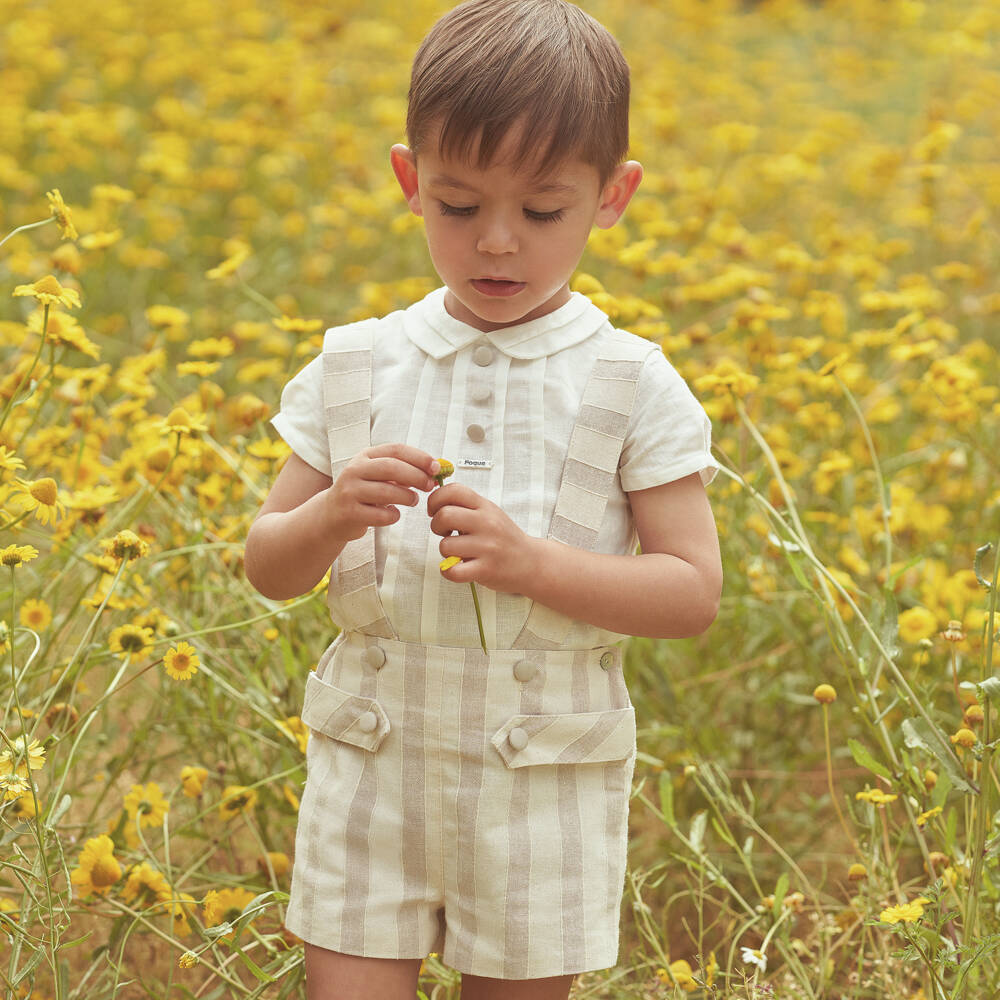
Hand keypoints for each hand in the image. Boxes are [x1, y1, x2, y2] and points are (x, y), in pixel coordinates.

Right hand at [325, 444, 439, 541]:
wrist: (330, 515)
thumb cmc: (362, 494)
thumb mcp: (376, 475)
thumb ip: (401, 470)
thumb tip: (433, 470)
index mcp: (365, 456)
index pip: (396, 450)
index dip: (419, 457)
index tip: (436, 467)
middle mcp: (354, 470)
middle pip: (392, 467)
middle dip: (417, 476)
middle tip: (430, 486)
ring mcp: (350, 491)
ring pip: (387, 492)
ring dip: (408, 497)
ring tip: (413, 500)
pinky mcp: (349, 513)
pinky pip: (381, 515)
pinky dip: (394, 516)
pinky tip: (393, 514)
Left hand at [427, 482, 535, 592]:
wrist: (531, 562)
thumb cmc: (505, 538)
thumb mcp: (491, 513)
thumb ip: (467, 506)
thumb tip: (437, 501)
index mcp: (485, 507)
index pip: (453, 490)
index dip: (435, 499)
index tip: (435, 511)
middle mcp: (487, 523)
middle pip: (444, 515)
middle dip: (436, 526)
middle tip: (445, 533)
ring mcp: (487, 547)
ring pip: (446, 545)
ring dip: (446, 551)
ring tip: (458, 552)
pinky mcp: (485, 569)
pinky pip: (452, 570)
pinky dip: (448, 571)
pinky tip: (457, 568)